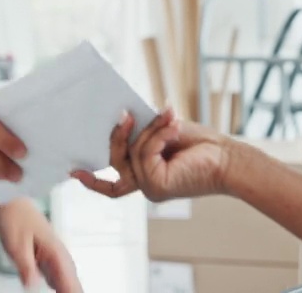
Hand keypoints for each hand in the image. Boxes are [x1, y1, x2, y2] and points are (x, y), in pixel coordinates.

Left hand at [0, 198, 81, 291]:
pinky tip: (63, 290)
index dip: (72, 290)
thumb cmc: (17, 221)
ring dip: (70, 288)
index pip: (68, 278)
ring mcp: (56, 257)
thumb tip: (33, 286)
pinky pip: (61, 276)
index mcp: (54, 251)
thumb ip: (26, 265)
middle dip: (74, 290)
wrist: (16, 206)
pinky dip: (64, 285)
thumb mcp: (16, 244)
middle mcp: (59, 255)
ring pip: (68, 278)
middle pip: (72, 280)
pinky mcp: (50, 259)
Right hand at [72, 109, 233, 201]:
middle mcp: (145, 185)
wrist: (228, 158)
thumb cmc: (202, 145)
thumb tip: (123, 115)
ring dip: (150, 130)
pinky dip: (158, 136)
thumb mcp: (164, 132)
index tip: (73, 172)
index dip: (93, 182)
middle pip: (115, 161)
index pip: (113, 186)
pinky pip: (145, 154)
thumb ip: (143, 132)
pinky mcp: (158, 185)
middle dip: (119, 135)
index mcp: (145, 175)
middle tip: (127, 114)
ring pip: (132, 154)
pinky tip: (173, 125)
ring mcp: (150, 188)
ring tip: (169, 115)